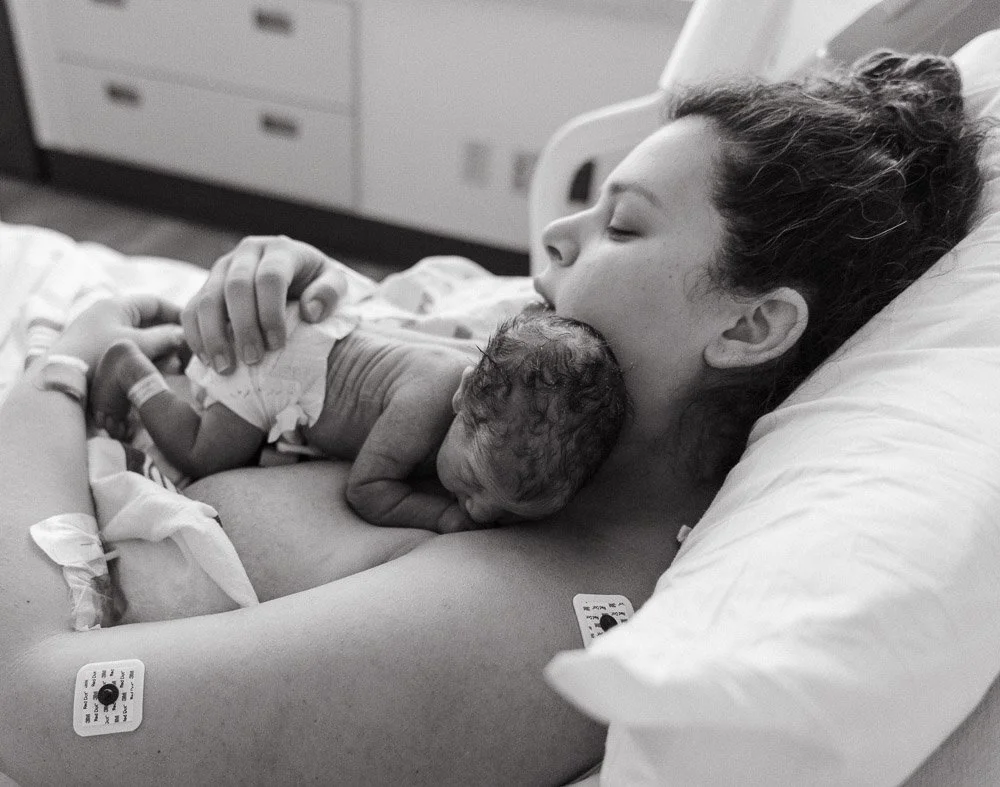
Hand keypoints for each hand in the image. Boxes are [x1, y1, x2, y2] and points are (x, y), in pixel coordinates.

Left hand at [49, 296, 184, 373]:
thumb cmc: (98, 356)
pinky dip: (144, 360)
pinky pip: (128, 352)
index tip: (196, 327)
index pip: (154, 302)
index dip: (177, 313)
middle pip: (148, 321)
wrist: (58, 383)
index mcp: (115, 305)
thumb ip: (166, 338)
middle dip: (169, 336)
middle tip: (188, 351)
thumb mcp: (138, 345)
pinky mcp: (96, 355)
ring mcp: (100, 336)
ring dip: (159, 351)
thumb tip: (185, 336)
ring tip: (176, 366)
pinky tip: (156, 373)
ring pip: (139, 339)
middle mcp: (107, 317)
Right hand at [182, 235, 347, 373]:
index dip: (271, 313)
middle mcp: (247, 253)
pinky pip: (191, 309)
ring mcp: (222, 268)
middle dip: (243, 327)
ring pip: (207, 299)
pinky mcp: (206, 285)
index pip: (270, 278)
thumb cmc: (316, 283)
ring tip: (225, 368)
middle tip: (252, 360)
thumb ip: (329, 293)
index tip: (277, 345)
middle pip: (235, 288)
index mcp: (280, 250)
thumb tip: (311, 312)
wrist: (296, 273)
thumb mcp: (333, 283)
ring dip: (214, 336)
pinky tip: (207, 361)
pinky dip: (196, 336)